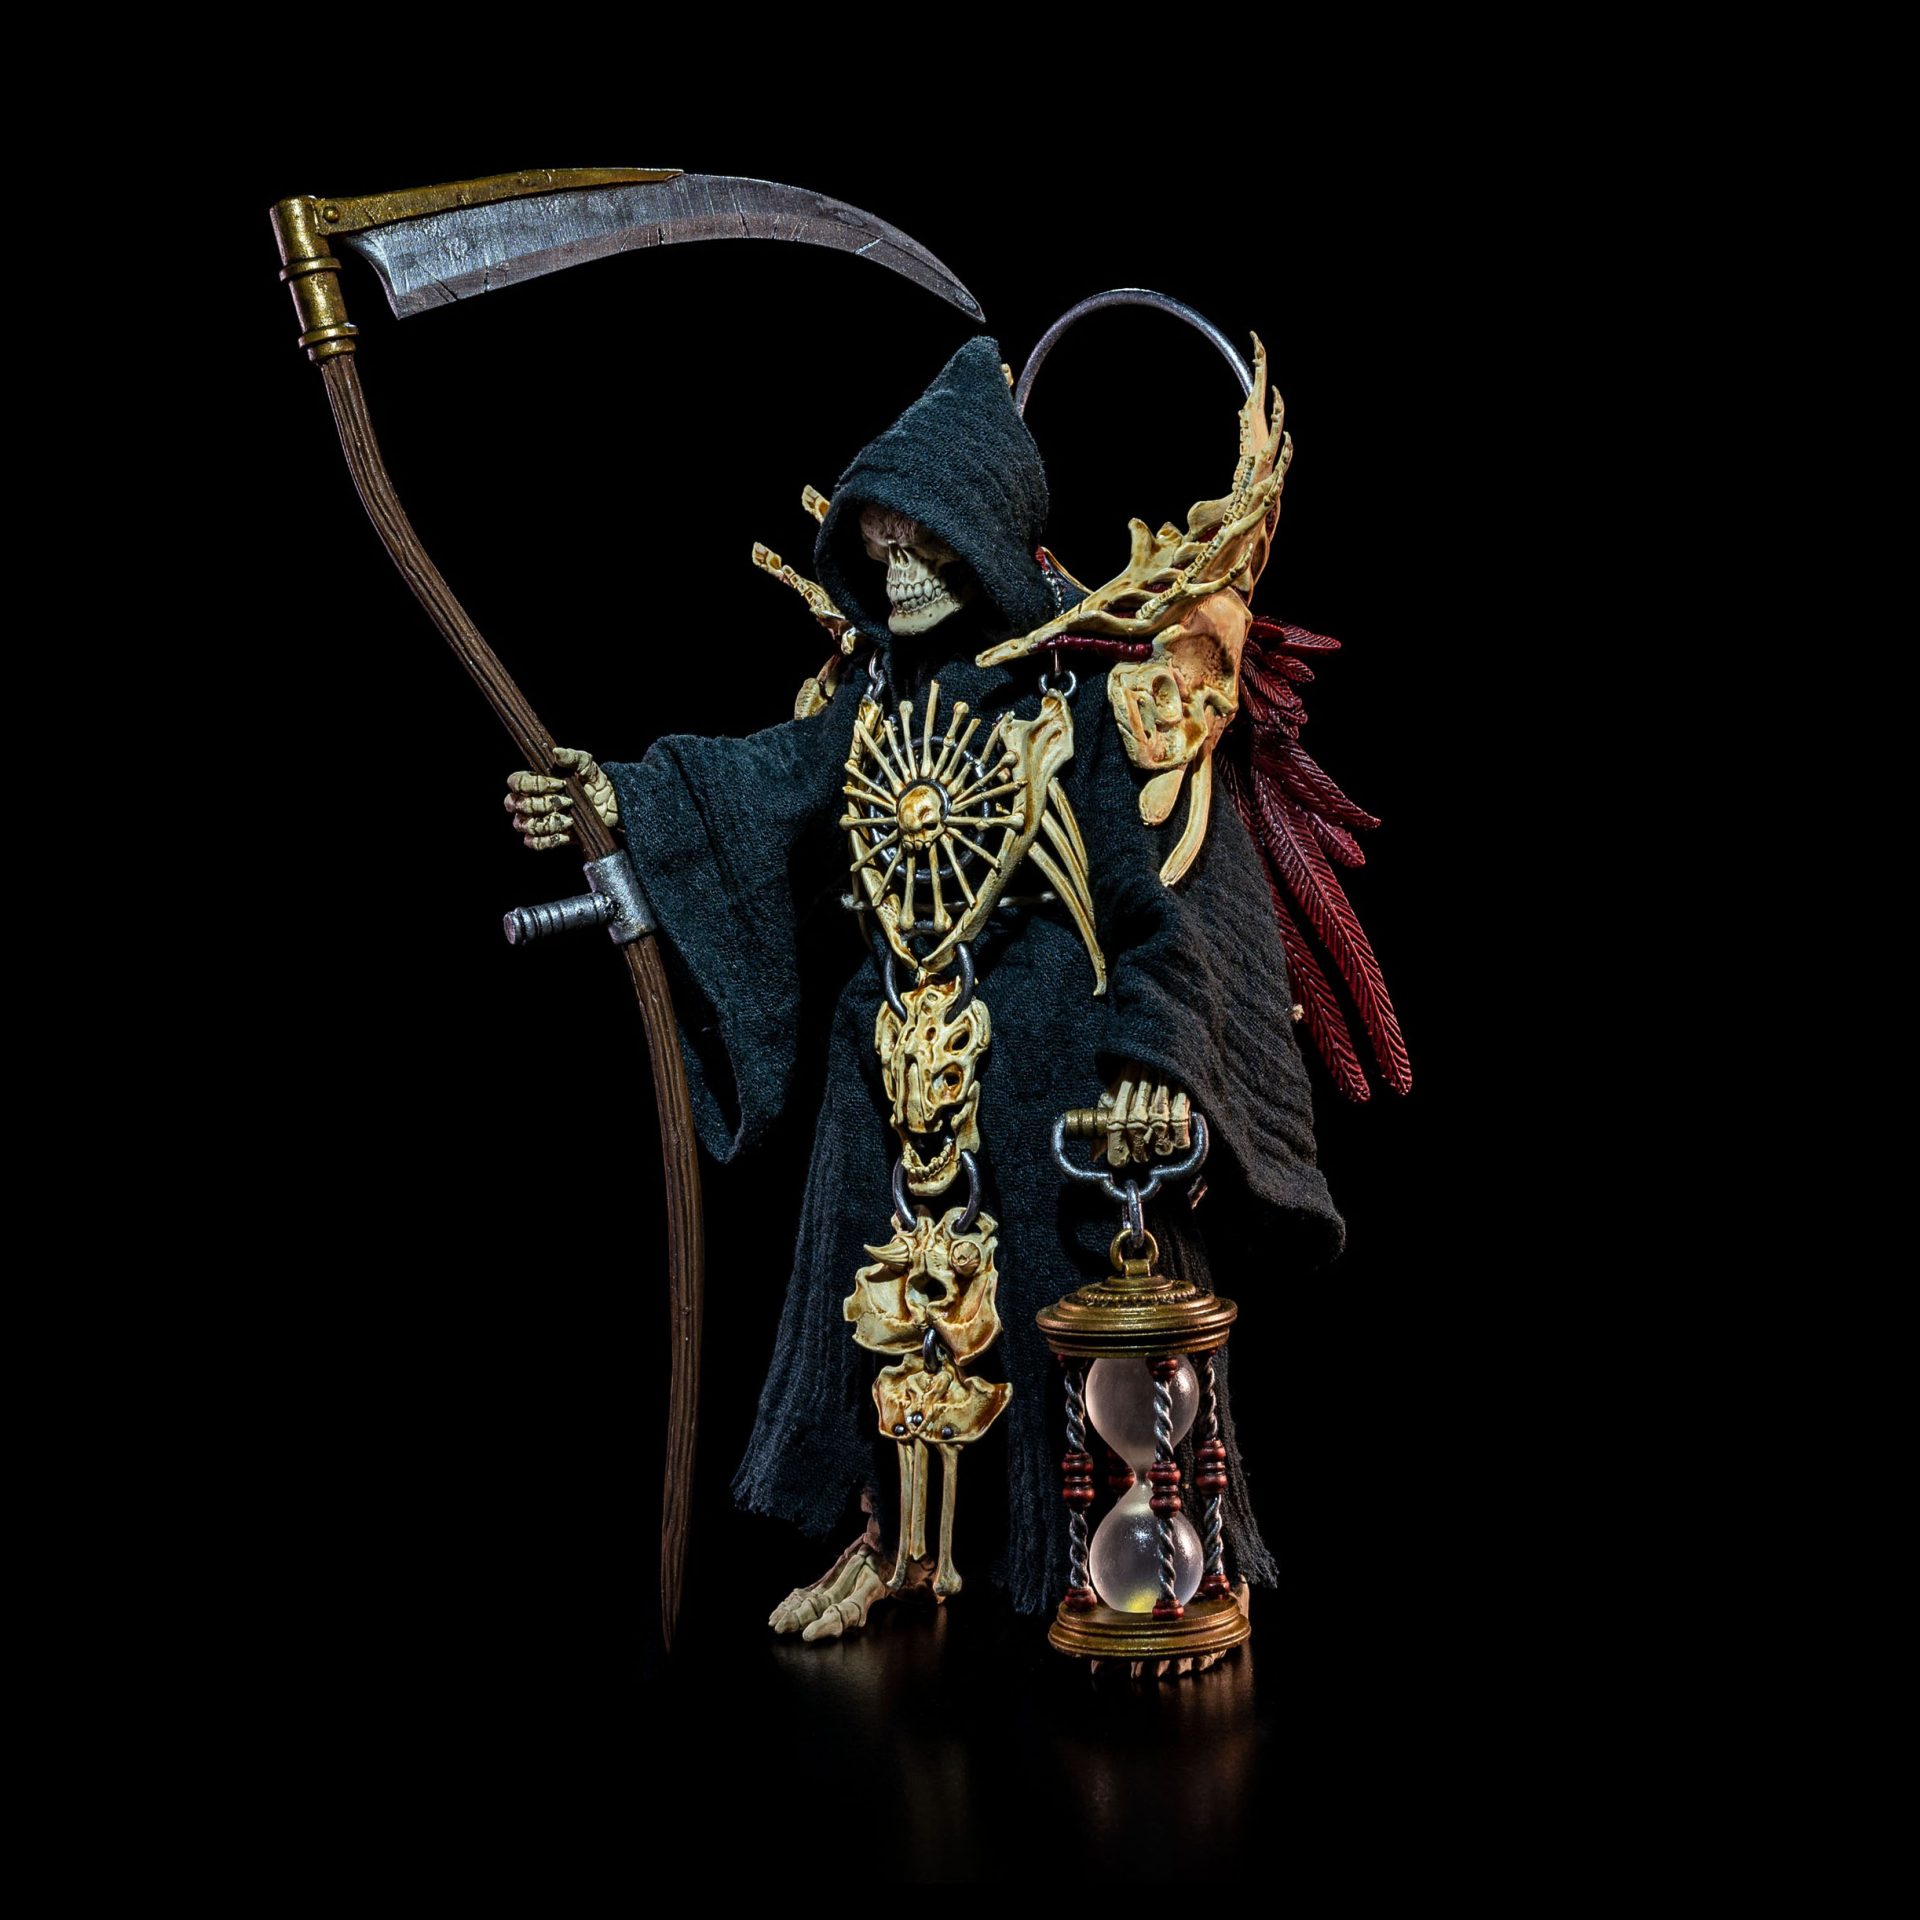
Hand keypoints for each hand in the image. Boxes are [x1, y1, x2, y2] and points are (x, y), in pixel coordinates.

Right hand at [502, 746, 617, 849]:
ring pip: (525, 825)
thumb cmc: (592, 781)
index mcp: (532, 782)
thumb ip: (572, 757)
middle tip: (567, 802)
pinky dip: (549, 839)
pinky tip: (566, 833)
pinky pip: (535, 843)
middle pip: (517, 805)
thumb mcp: (586, 765)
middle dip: (543, 804)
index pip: (515, 782)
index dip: (534, 785)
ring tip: (569, 819)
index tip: (559, 784)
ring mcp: (533, 821)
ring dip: (548, 823)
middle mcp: (527, 801)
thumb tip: (557, 753)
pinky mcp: (545, 839)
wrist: (609, 805)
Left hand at [1096, 1072, 1192, 1167]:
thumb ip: (1104, 1123)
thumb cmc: (1133, 1078)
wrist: (1159, 1049)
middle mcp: (1140, 1091)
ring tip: (1160, 1150)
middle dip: (1140, 1150)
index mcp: (1121, 1092)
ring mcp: (1162, 1090)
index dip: (1117, 1147)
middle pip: (1137, 1128)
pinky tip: (1177, 1143)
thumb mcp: (1114, 1094)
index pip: (1115, 1124)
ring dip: (1159, 1146)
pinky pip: (1180, 1121)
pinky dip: (1179, 1137)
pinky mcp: (1183, 1090)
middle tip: (1142, 1157)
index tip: (1120, 1162)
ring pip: (1159, 1127)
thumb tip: (1094, 1154)